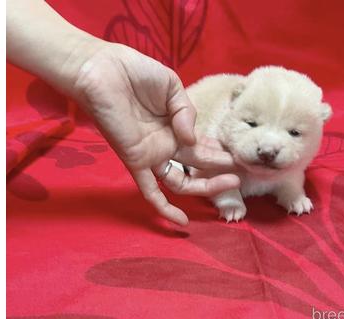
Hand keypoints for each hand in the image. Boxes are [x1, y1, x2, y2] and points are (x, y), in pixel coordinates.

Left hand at [71, 41, 239, 224]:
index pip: (200, 144)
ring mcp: (152, 155)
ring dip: (206, 185)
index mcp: (175, 125)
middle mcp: (166, 144)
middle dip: (219, 166)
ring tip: (231, 181)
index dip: (217, 151)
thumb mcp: (172, 86)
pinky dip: (164, 208)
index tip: (236, 155)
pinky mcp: (136, 161)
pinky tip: (181, 222)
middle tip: (240, 169)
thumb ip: (187, 112)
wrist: (103, 71)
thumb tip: (194, 141)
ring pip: (181, 181)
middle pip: (197, 164)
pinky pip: (150, 191)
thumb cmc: (136, 73)